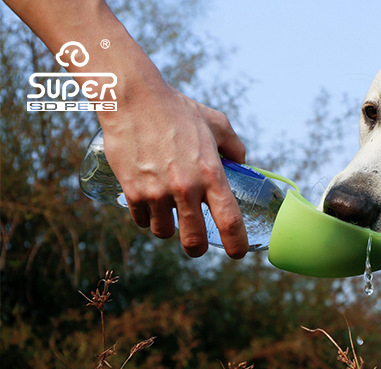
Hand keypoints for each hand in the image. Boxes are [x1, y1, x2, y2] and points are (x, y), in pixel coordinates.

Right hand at [100, 81, 248, 258]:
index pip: (230, 222)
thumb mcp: (214, 123)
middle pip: (194, 241)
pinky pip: (142, 220)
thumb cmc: (176, 109)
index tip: (238, 252)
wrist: (132, 97)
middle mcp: (186, 188)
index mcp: (211, 175)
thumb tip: (241, 161)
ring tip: (168, 213)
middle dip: (197, 248)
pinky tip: (149, 203)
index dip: (237, 245)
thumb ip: (234, 145)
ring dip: (168, 228)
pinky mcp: (133, 191)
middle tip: (197, 244)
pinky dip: (146, 217)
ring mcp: (157, 192)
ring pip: (165, 232)